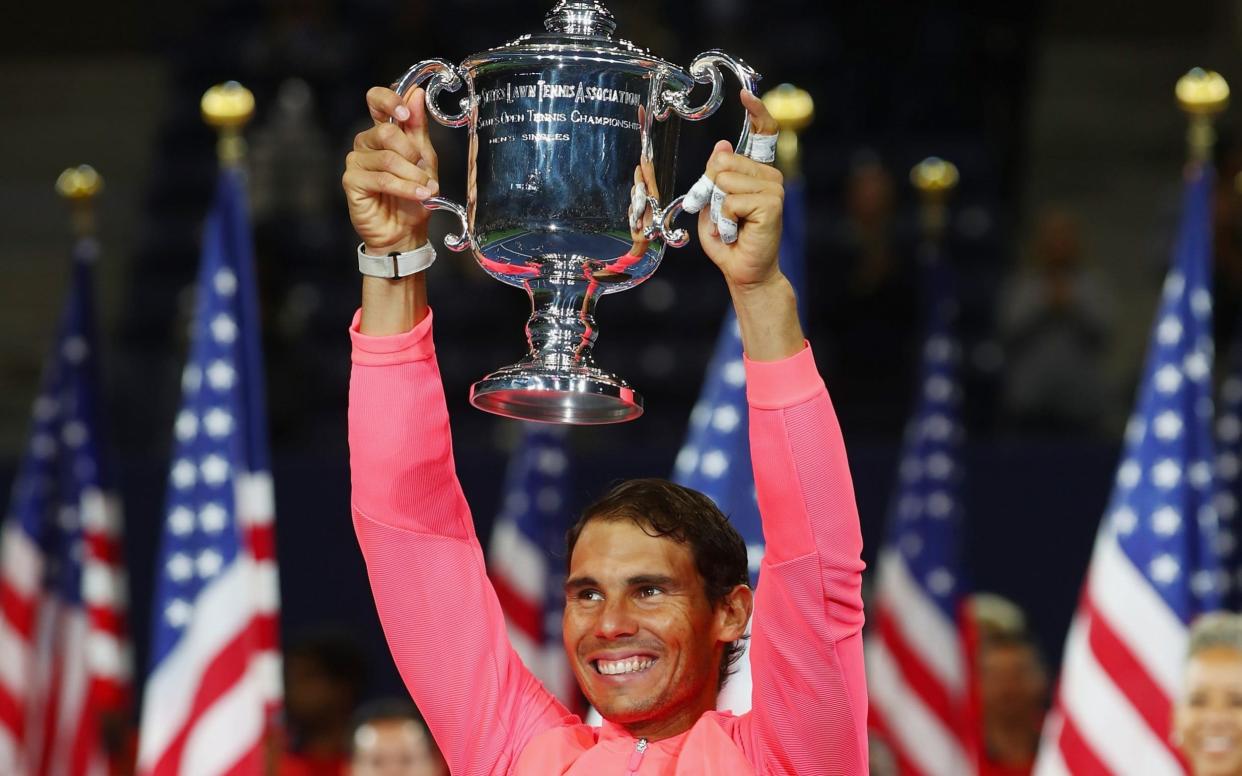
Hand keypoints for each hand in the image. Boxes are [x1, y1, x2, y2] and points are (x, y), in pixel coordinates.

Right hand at [343, 86, 439, 254]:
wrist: (406, 231)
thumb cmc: (414, 195)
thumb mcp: (424, 158)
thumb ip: (418, 127)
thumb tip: (416, 94)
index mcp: (382, 130)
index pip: (376, 100)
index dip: (389, 100)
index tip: (406, 114)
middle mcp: (366, 142)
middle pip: (387, 131)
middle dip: (412, 154)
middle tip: (424, 173)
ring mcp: (356, 161)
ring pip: (388, 158)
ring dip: (413, 176)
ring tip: (425, 190)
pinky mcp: (351, 181)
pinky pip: (382, 178)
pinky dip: (405, 187)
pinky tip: (418, 195)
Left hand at [696, 89, 783, 291]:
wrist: (744, 272)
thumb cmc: (728, 239)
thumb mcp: (712, 202)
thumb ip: (715, 176)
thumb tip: (721, 146)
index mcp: (756, 172)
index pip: (762, 134)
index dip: (756, 112)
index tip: (746, 95)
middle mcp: (769, 176)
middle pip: (723, 159)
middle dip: (712, 187)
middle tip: (722, 213)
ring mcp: (774, 189)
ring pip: (725, 180)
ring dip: (719, 207)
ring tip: (731, 224)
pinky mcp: (772, 204)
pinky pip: (731, 200)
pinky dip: (726, 218)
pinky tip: (737, 230)